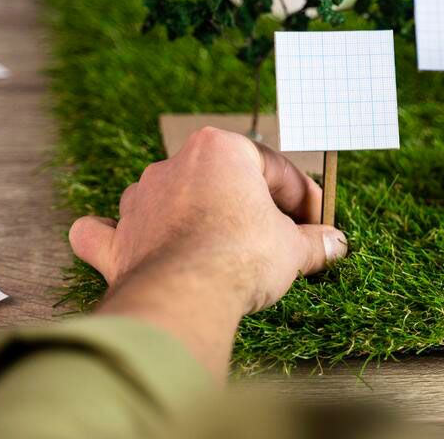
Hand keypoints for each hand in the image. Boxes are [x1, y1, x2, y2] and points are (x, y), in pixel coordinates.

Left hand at [68, 126, 347, 377]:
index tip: (316, 224)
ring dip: (191, 218)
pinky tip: (127, 243)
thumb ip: (313, 241)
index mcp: (222, 149)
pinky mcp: (117, 238)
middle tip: (276, 239)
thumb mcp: (292, 248)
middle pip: (221, 181)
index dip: (301, 198)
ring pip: (169, 198)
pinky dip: (118, 237)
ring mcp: (140, 200)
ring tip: (219, 253)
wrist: (185, 294)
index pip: (272, 168)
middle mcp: (175, 163)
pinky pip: (108, 232)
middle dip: (247, 207)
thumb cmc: (242, 257)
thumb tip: (334, 244)